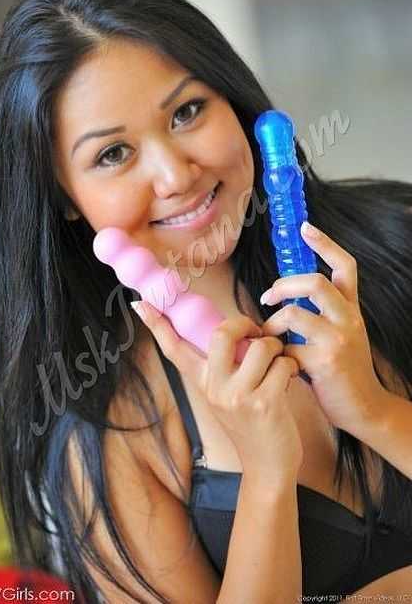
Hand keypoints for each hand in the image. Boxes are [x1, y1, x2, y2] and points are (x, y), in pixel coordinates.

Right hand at [131, 300, 303, 484]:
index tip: (139, 303)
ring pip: (261, 346)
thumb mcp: (225, 396)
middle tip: (256, 334)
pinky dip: (291, 367)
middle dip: (245, 324)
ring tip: (278, 364)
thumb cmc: (251, 425)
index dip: (157, 324)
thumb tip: (229, 331)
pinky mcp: (263, 404)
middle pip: (222, 333)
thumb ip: (222, 366)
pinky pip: (282, 364)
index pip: (173, 348)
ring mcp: (236, 397)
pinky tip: (289, 380)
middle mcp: (213, 388)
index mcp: (201, 382)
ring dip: (277, 349)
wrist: (267, 467)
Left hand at [259, 221, 386, 433]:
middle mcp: (348, 319)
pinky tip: (277, 361)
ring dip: (272, 323)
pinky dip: (275, 353)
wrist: (366, 408)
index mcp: (351, 309)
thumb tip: (284, 297)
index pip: (345, 267)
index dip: (325, 244)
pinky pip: (287, 347)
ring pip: (294, 313)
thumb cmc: (344, 370)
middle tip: (268, 296)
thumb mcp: (342, 334)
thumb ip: (320, 314)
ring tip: (268, 335)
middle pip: (316, 282)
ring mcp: (338, 340)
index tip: (305, 228)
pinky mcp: (325, 362)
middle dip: (284, 284)